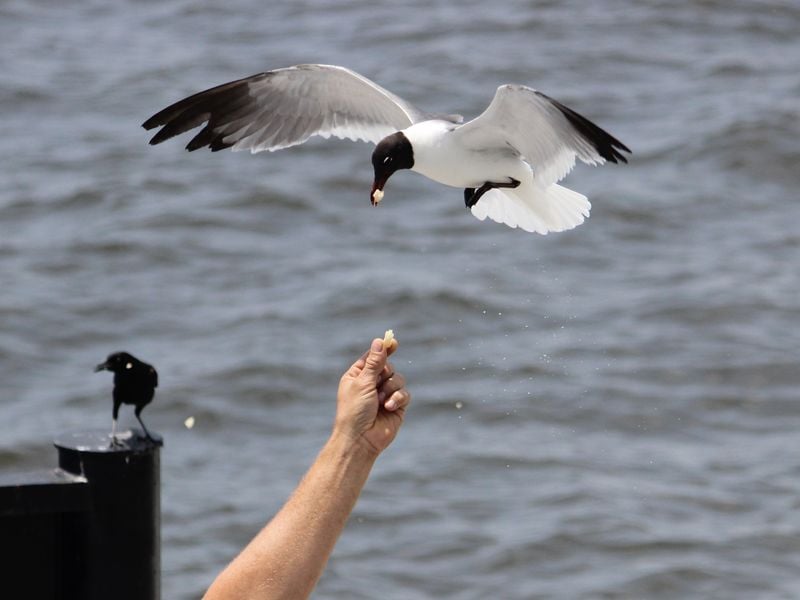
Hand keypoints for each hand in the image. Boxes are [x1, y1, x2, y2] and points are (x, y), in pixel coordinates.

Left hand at [335, 338, 410, 455]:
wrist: (361, 439)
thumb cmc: (355, 411)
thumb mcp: (363, 383)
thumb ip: (375, 363)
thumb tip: (379, 341)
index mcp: (358, 376)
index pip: (373, 358)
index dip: (383, 350)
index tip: (393, 342)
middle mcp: (372, 384)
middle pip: (388, 367)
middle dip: (385, 375)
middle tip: (377, 384)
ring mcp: (385, 395)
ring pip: (399, 379)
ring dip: (391, 388)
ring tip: (381, 401)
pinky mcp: (397, 406)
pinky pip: (405, 394)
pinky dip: (397, 399)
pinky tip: (388, 407)